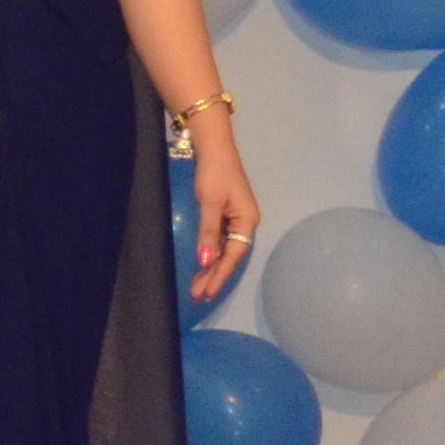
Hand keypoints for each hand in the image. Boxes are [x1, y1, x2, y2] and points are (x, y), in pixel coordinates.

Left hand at [188, 118, 261, 302]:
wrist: (215, 149)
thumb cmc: (214, 174)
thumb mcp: (210, 204)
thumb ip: (208, 233)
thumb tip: (205, 261)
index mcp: (247, 222)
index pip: (233, 256)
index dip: (219, 275)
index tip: (207, 292)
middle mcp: (244, 224)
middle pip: (229, 256)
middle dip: (213, 276)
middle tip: (197, 296)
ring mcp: (235, 220)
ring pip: (223, 250)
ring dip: (210, 268)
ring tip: (197, 288)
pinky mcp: (225, 215)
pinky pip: (218, 241)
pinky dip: (210, 254)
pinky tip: (202, 266)